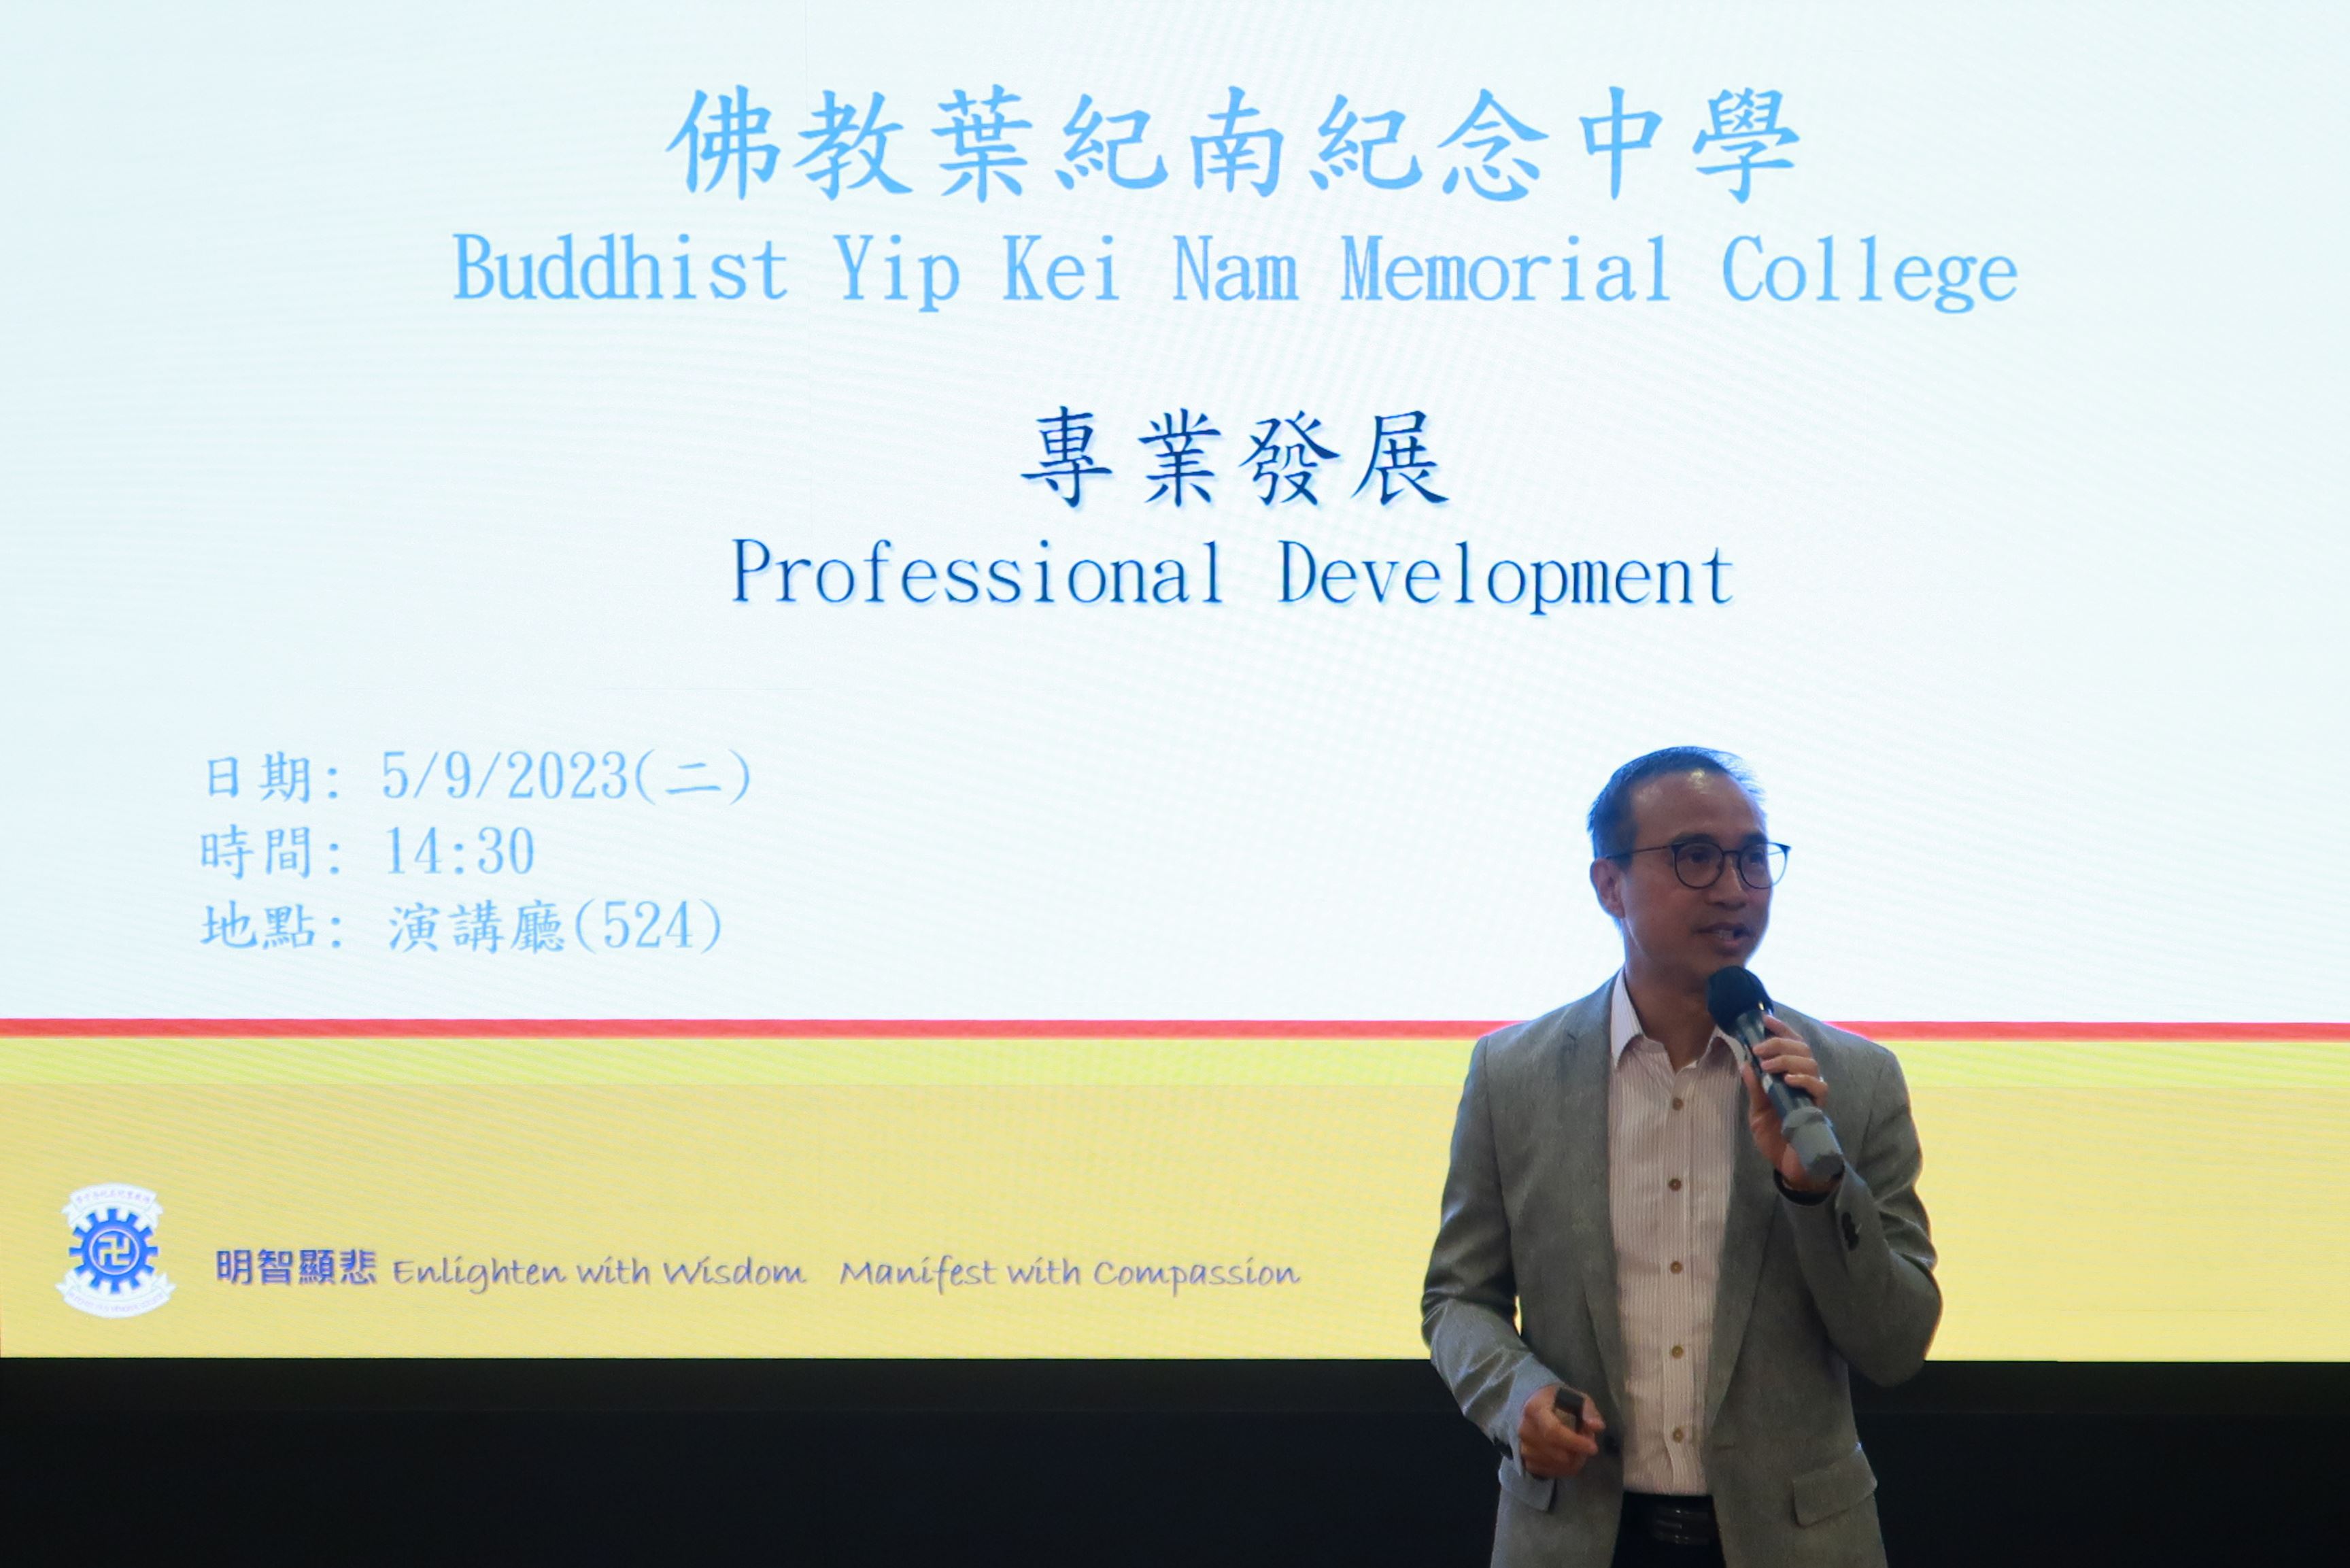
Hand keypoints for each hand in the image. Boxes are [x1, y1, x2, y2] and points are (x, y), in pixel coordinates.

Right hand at [1517, 1385, 1603, 1477]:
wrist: (1534, 1406)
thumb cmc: (1558, 1401)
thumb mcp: (1577, 1399)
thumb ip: (1588, 1411)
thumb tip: (1597, 1426)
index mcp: (1535, 1409)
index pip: (1553, 1431)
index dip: (1574, 1442)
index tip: (1593, 1448)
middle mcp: (1524, 1429)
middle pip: (1556, 1453)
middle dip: (1578, 1453)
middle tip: (1588, 1443)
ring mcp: (1523, 1447)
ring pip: (1555, 1465)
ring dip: (1572, 1461)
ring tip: (1578, 1448)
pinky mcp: (1525, 1460)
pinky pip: (1549, 1472)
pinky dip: (1563, 1469)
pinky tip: (1569, 1458)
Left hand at [1740, 1015, 1837, 1192]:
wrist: (1789, 1166)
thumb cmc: (1776, 1137)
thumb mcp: (1758, 1112)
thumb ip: (1755, 1089)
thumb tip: (1745, 1064)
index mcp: (1790, 1078)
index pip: (1792, 1046)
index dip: (1782, 1031)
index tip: (1765, 1019)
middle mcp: (1805, 1082)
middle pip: (1802, 1050)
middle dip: (1780, 1043)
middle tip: (1759, 1049)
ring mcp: (1813, 1095)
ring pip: (1810, 1064)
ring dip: (1787, 1059)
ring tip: (1768, 1065)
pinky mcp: (1818, 1109)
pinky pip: (1819, 1088)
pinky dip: (1803, 1080)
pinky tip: (1787, 1080)